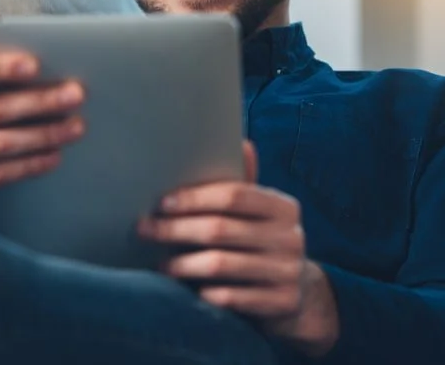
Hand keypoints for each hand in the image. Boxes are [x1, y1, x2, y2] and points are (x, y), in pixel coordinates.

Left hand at [138, 141, 339, 355]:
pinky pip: (232, 297)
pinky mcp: (282, 302)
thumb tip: (242, 143)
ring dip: (182, 264)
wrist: (298, 292)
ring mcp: (287, 271)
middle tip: (145, 230)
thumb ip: (245, 184)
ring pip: (220, 264)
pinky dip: (206, 293)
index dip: (194, 198)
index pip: (234, 195)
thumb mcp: (260, 214)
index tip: (162, 203)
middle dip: (176, 229)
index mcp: (284, 207)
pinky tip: (189, 290)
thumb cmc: (263, 243)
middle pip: (220, 229)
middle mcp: (291, 237)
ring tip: (161, 263)